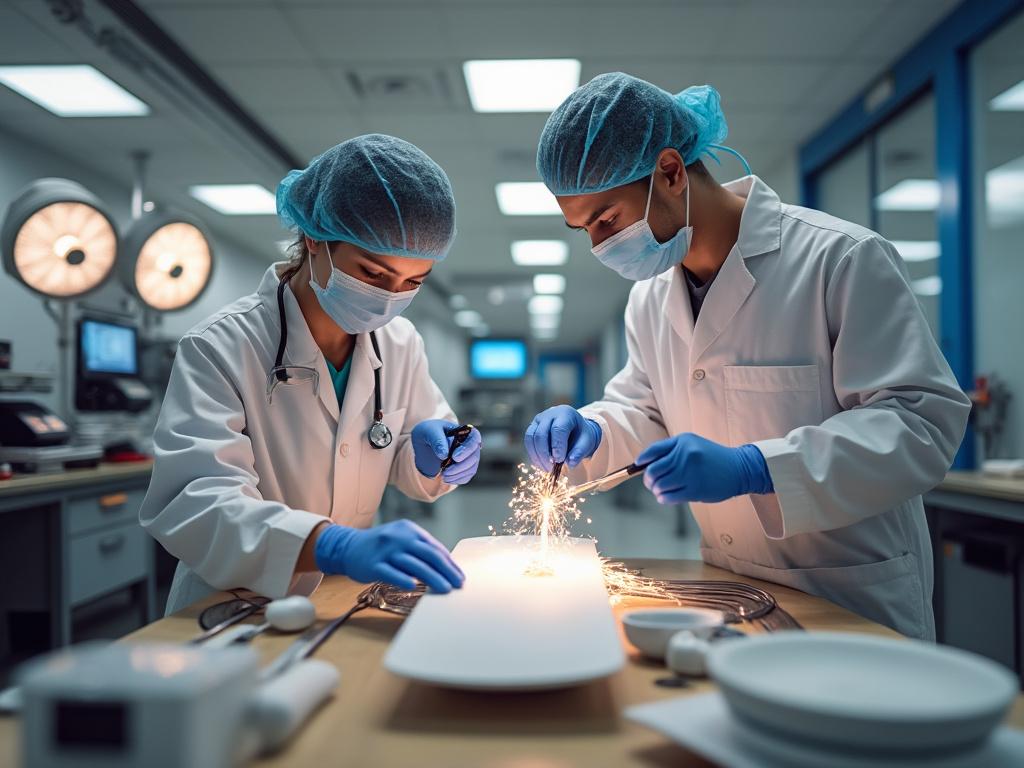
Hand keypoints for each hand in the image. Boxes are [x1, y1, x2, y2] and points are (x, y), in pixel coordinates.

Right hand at [314, 519, 463, 592]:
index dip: (450, 563)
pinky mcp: (373, 564)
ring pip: (413, 565)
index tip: (459, 576)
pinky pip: (390, 572)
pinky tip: (413, 586)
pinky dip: (402, 579)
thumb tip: (446, 567)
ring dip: (432, 578)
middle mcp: (399, 537)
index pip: (434, 547)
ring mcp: (385, 550)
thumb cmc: (380, 546)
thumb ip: (420, 549)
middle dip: (446, 571)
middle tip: (457, 585)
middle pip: (428, 555)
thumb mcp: (401, 539)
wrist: (347, 546)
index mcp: (409, 530)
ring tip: (444, 589)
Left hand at [411, 420, 482, 483]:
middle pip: (474, 456)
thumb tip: (444, 455)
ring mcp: (469, 457)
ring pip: (471, 468)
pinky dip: (457, 479)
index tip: (455, 457)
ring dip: (458, 474)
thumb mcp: (428, 431)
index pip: (475, 438)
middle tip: (445, 471)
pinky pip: (466, 476)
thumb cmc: (428, 433)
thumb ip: (437, 440)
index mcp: (464, 431)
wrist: (424, 444)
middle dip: (460, 466)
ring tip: (443, 475)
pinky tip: (446, 478)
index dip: (468, 449)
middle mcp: (469, 444)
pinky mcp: (465, 469)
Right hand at [524, 405, 602, 470]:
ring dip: (537, 456)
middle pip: (541, 434)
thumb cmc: (581, 435)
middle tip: (551, 468)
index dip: (557, 446)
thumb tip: (570, 463)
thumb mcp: (587, 442)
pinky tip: (541, 465)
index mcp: (565, 414)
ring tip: (546, 469)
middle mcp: (549, 414)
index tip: (560, 460)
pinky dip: (533, 455)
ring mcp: (538, 420)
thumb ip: (580, 452)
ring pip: (531, 438)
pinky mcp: (532, 428)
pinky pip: (528, 442)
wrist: (575, 429)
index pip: (558, 429)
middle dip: (544, 453)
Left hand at [636, 433, 772, 503]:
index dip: (642, 460)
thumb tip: (645, 464)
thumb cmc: (712, 458)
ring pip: (659, 485)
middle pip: (653, 471)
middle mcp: (685, 455)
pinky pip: (669, 497)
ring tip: (660, 491)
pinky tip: (666, 497)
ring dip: (656, 490)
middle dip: (648, 479)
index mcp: (683, 442)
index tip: (637, 466)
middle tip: (651, 483)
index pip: (653, 451)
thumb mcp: (692, 445)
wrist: (739, 468)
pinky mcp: (695, 489)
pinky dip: (663, 498)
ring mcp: (690, 473)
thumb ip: (671, 451)